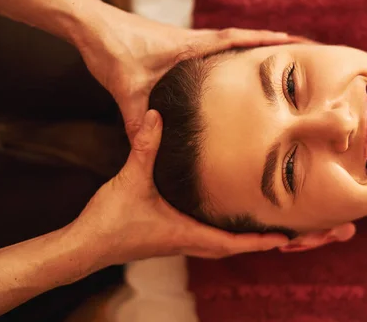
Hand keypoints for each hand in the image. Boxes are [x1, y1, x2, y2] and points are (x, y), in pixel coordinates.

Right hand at [72, 110, 288, 265]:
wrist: (84, 247)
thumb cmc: (109, 220)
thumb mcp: (130, 179)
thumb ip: (145, 146)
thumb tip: (156, 116)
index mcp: (184, 233)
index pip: (230, 243)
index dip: (258, 241)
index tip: (283, 238)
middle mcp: (184, 242)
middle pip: (229, 249)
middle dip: (255, 244)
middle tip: (281, 235)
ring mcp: (175, 243)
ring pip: (215, 248)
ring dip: (238, 242)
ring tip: (258, 232)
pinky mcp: (165, 240)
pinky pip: (201, 242)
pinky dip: (218, 238)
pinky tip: (218, 223)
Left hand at [75, 2, 298, 140]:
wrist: (89, 26)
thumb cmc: (111, 49)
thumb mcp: (126, 89)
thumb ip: (137, 121)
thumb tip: (145, 150)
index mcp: (188, 46)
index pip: (234, 39)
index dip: (263, 40)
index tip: (291, 41)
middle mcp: (190, 40)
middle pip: (236, 37)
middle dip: (264, 42)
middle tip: (292, 50)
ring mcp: (182, 41)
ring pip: (222, 42)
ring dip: (245, 46)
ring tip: (268, 62)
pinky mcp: (170, 45)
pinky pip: (206, 48)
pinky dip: (222, 54)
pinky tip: (222, 71)